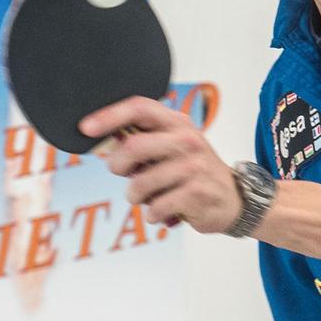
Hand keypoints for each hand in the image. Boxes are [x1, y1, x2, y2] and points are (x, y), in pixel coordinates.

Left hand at [79, 97, 242, 233]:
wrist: (234, 199)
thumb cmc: (193, 173)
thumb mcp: (172, 148)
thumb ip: (142, 143)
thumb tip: (103, 146)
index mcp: (177, 123)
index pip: (139, 107)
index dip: (109, 116)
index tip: (86, 128)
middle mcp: (187, 140)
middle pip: (133, 146)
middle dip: (118, 165)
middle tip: (122, 173)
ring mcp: (194, 167)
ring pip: (140, 184)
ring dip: (136, 196)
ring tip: (148, 197)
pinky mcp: (197, 193)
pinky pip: (156, 206)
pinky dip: (152, 213)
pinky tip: (163, 210)